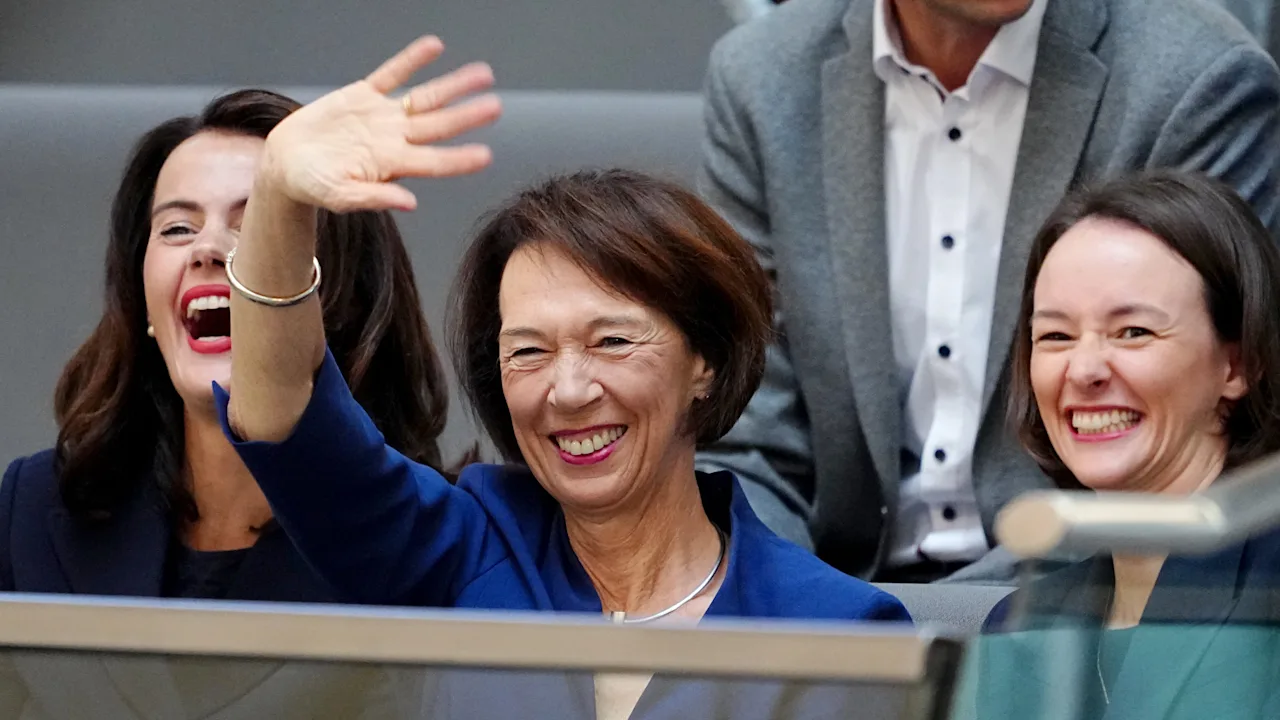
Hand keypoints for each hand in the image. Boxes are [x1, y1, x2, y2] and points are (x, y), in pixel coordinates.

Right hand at [261, 35, 500, 212]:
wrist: (286, 161)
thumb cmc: (312, 184)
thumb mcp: (339, 195)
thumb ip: (373, 198)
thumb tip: (409, 203)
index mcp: (391, 165)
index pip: (434, 162)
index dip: (459, 159)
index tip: (485, 155)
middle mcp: (394, 139)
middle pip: (439, 125)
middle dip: (467, 115)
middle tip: (495, 106)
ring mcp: (382, 116)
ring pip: (425, 97)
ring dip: (453, 85)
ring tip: (483, 74)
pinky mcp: (363, 95)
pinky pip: (392, 73)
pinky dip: (411, 60)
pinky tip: (433, 46)